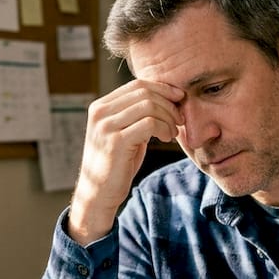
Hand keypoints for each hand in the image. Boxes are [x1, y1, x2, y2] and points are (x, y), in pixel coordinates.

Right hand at [67, 79, 184, 244]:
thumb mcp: (125, 132)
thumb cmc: (117, 163)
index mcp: (100, 106)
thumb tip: (167, 96)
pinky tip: (167, 138)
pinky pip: (150, 123)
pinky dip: (164, 128)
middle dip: (168, 103)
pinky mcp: (116, 141)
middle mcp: (100, 112)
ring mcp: (106, 126)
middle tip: (179, 119)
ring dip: (168, 117)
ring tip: (172, 132)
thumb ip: (137, 114)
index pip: (137, 85)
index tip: (179, 99)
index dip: (162, 89)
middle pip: (144, 92)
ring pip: (148, 105)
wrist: (99, 194)